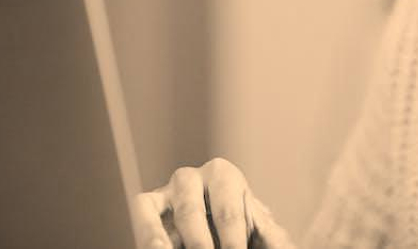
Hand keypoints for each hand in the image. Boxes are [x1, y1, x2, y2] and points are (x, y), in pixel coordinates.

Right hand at [135, 157, 295, 248]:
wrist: (222, 234)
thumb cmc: (241, 233)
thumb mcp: (260, 233)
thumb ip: (272, 237)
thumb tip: (276, 240)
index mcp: (224, 177)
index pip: (228, 211)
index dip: (233, 240)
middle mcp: (192, 178)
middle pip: (191, 212)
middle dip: (200, 244)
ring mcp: (166, 191)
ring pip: (157, 208)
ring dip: (165, 240)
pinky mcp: (147, 205)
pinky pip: (141, 212)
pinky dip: (147, 234)